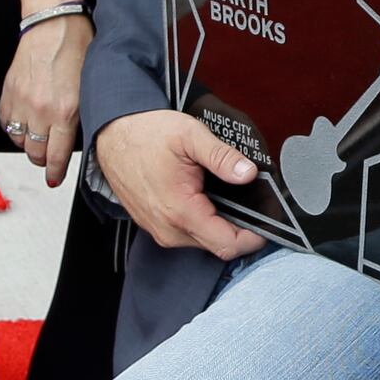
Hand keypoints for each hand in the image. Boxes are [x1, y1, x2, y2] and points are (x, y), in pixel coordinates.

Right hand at [0, 13, 86, 186]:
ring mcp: (21, 101)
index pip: (56, 156)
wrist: (54, 23)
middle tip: (48, 156)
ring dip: (27, 143)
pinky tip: (23, 121)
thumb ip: (82, 115)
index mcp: (66, 111)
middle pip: (35, 153)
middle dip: (42, 159)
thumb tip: (77, 138)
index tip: (54, 178)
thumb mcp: (91, 87)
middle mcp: (41, 110)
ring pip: (18, 140)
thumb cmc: (78, 49)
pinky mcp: (8, 91)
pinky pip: (5, 122)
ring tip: (37, 136)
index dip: (54, 173)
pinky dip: (13, 126)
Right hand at [92, 110, 265, 257]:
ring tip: (226, 196)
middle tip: (250, 202)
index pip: (228, 245)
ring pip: (203, 241)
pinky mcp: (154, 225)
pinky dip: (201, 222)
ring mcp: (159, 230)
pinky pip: (186, 234)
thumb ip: (222, 156)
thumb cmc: (146, 133)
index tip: (267, 220)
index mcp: (181, 212)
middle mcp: (168, 230)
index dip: (254, 236)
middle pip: (218, 246)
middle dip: (240, 229)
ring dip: (219, 225)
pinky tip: (204, 199)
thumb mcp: (190, 135)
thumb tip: (248, 174)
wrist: (112, 133)